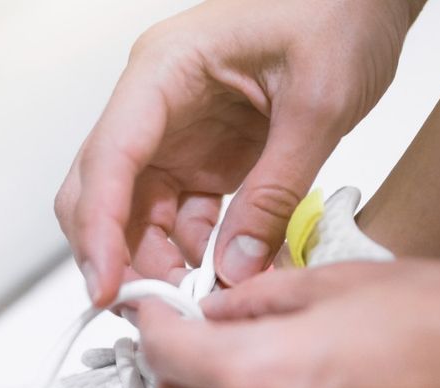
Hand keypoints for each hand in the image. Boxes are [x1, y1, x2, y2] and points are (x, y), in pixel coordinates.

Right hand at [54, 0, 422, 305]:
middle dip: (117, 253)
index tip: (107, 287)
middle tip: (150, 308)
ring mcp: (178, 131)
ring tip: (198, 300)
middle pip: (103, 190)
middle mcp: (156, 102)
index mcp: (164, 69)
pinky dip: (196, 251)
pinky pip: (181, 215)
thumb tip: (233, 270)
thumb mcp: (317, 106)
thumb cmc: (340, 15)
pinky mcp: (206, 156)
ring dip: (158, 259)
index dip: (100, 229)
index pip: (109, 157)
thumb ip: (274, 191)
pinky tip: (225, 275)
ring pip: (137, 211)